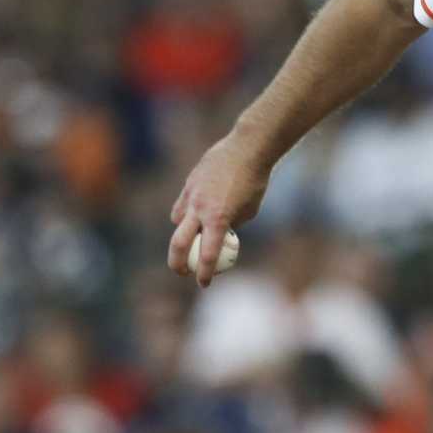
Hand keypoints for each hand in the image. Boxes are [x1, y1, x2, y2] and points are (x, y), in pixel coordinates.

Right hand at [168, 132, 269, 286]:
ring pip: (177, 221)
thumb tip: (223, 235)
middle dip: (177, 262)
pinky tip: (194, 214)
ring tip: (192, 237)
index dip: (205, 273)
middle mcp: (200, 209)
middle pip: (179, 243)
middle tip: (182, 272)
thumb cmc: (255, 181)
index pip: (208, 255)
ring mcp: (191, 195)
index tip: (204, 283)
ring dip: (181, 232)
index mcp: (219, 219)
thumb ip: (232, 224)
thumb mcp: (249, 210)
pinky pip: (181, 204)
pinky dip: (185, 213)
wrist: (247, 149)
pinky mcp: (188, 183)